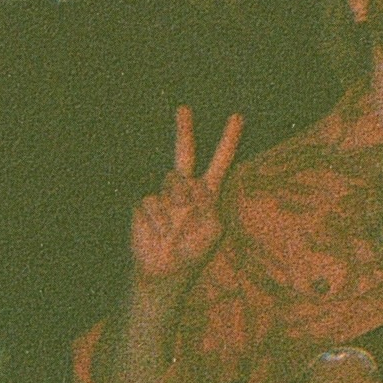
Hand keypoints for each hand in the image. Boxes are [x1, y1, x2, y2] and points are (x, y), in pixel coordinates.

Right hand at [129, 106, 240, 287]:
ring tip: (177, 225)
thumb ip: (211, 204)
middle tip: (184, 108)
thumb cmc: (194, 253)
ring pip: (171, 180)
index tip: (238, 117)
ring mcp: (163, 196)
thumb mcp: (214, 230)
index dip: (229, 141)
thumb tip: (195, 183)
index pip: (220, 162)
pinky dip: (159, 218)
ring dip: (177, 198)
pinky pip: (152, 201)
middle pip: (184, 154)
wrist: (165, 274)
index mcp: (207, 193)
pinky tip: (161, 233)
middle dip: (184, 130)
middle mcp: (185, 190)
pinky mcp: (144, 206)